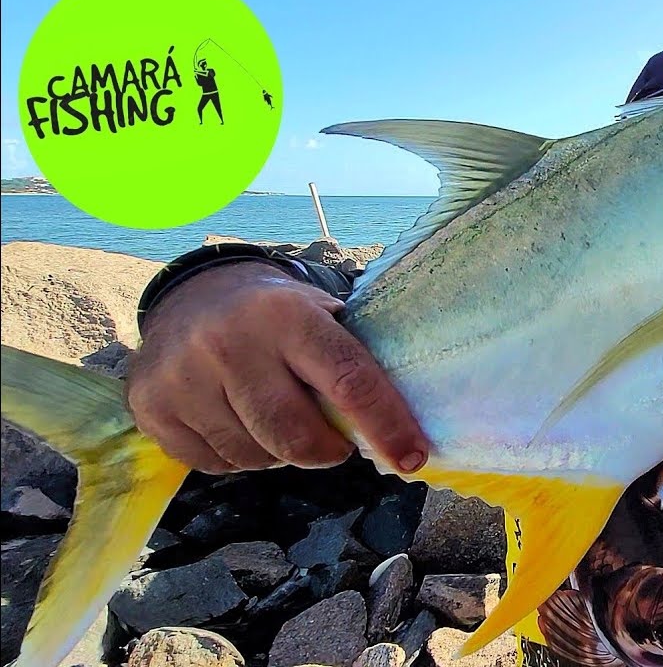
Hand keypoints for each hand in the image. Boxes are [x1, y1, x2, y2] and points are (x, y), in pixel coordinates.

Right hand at [126, 261, 428, 474]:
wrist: (193, 296)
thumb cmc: (277, 316)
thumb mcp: (319, 316)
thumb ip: (354, 360)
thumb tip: (406, 425)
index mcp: (287, 314)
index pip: (349, 380)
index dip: (387, 426)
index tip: (412, 457)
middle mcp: (230, 341)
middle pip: (296, 435)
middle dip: (327, 451)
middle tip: (335, 445)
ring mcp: (184, 376)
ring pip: (254, 457)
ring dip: (279, 453)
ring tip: (278, 420)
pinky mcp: (151, 406)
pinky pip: (214, 465)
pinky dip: (238, 458)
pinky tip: (238, 422)